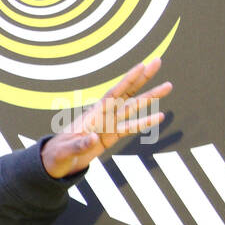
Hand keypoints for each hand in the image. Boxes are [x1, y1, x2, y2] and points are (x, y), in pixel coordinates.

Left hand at [42, 57, 173, 177]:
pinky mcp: (111, 137)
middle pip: (127, 93)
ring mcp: (108, 125)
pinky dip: (145, 122)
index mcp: (93, 115)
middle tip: (158, 61)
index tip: (142, 66)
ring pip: (133, 108)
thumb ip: (80, 144)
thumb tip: (94, 137)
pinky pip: (131, 128)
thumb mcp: (66, 150)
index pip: (114, 93)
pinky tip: (160, 116)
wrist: (55, 163)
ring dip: (150, 97)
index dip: (128, 80)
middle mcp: (103, 116)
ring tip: (168, 85)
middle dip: (143, 78)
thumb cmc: (57, 154)